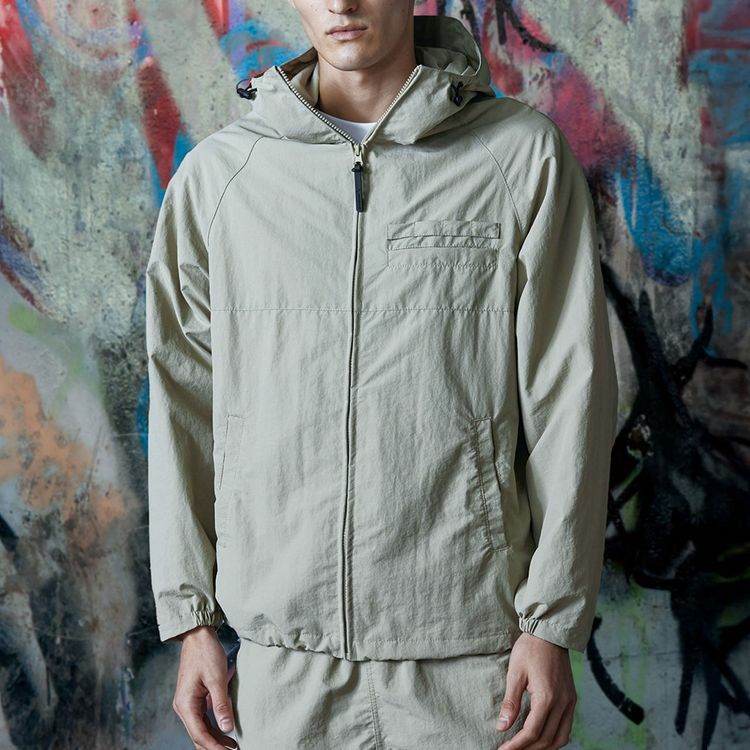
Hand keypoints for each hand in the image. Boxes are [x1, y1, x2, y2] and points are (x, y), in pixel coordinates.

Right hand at [171, 626, 238, 749]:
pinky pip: (203, 718)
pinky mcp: (194, 697)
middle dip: (214, 746)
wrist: (198, 635)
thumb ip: (221, 704)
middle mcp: (183, 706)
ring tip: (232, 746)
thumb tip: (227, 728)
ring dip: (215, 738)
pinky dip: (213, 726)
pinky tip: (225, 731)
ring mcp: (188, 702)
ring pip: (201, 728)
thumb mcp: (217, 678)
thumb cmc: (206, 653)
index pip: (200, 734)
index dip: (214, 747)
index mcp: (185, 704)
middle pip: (198, 735)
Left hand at [495, 632, 575, 749]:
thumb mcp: (515, 673)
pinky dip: (554, 738)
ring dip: (543, 747)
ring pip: (560, 738)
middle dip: (528, 749)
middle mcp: (562, 703)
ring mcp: (570, 702)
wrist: (549, 633)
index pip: (532, 732)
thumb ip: (510, 702)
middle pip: (546, 739)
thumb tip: (501, 727)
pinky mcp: (572, 698)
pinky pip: (566, 728)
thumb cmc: (530, 649)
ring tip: (525, 748)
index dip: (516, 745)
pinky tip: (541, 738)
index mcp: (547, 697)